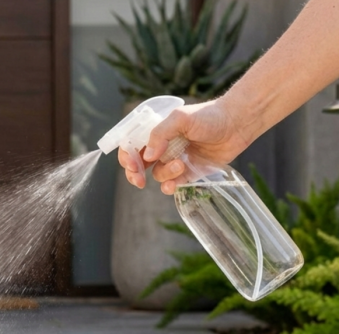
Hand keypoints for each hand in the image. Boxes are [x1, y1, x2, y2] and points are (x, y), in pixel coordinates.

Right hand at [118, 99, 251, 194]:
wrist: (237, 124)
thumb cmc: (208, 116)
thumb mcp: (180, 119)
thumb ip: (160, 134)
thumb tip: (147, 156)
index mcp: (155, 133)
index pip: (131, 146)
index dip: (127, 157)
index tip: (134, 165)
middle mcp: (162, 147)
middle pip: (137, 165)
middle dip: (134, 174)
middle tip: (139, 180)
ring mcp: (174, 160)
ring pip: (157, 174)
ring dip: (165, 173)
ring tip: (181, 164)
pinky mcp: (189, 172)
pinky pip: (173, 184)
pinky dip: (170, 186)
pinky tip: (174, 184)